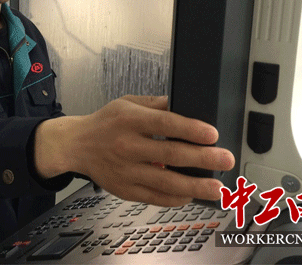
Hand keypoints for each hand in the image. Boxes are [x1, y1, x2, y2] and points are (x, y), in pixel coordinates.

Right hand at [34, 95, 234, 206]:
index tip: (212, 134)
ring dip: (195, 186)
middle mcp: (128, 146)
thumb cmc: (104, 123)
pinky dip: (174, 199)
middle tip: (225, 159)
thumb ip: (155, 104)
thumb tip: (183, 104)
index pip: (164, 124)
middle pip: (170, 154)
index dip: (190, 129)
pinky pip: (154, 197)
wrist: (75, 145)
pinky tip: (191, 196)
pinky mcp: (124, 189)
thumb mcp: (126, 103)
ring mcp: (126, 170)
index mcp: (129, 120)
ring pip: (165, 182)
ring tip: (217, 188)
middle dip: (202, 159)